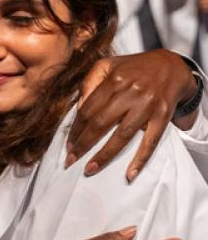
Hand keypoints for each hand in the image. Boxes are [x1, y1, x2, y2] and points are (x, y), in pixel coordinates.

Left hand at [66, 50, 196, 181]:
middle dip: (83, 144)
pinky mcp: (163, 115)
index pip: (88, 108)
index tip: (68, 144)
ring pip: (122, 135)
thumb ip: (89, 84)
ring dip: (105, 155)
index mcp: (114, 79)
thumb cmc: (132, 68)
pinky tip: (129, 174)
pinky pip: (150, 141)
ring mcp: (148, 104)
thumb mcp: (107, 66)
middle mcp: (131, 91)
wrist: (171, 65)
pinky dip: (140, 159)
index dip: (75, 129)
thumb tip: (78, 109)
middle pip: (101, 123)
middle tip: (71, 160)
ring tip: (90, 168)